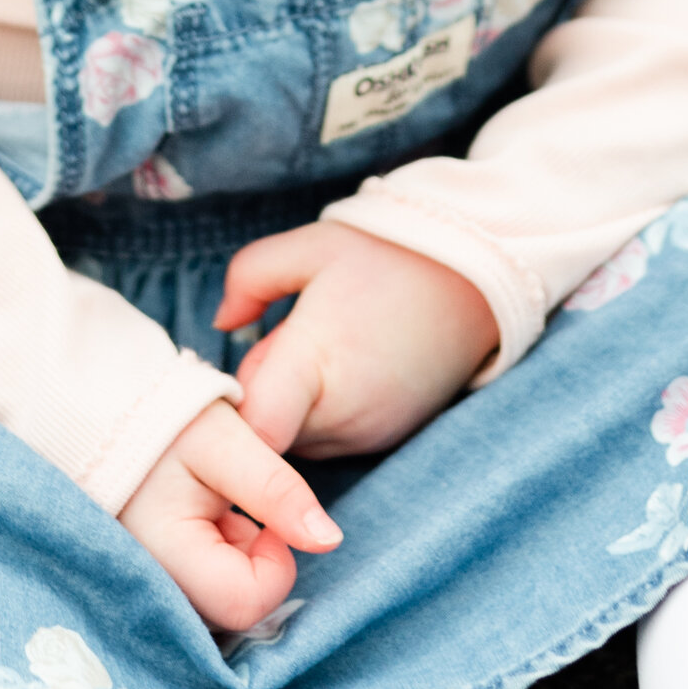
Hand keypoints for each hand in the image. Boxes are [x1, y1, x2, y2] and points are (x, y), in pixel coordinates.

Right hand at [118, 401, 342, 634]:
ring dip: (238, 561)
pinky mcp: (155, 577)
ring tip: (218, 509)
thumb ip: (278, 491)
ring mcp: (150, 584)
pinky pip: (204, 591)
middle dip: (254, 564)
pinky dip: (220, 560)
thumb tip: (329, 540)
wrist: (116, 411)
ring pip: (221, 603)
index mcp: (165, 554)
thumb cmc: (171, 421)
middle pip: (232, 610)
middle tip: (237, 512)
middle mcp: (150, 583)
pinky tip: (206, 519)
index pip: (244, 602)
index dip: (273, 564)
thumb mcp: (229, 442)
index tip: (263, 521)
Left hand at [217, 220, 497, 460]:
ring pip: (295, 440)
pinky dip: (319, 415)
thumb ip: (249, 277)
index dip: (224, 418)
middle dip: (256, 397)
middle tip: (280, 340)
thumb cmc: (386, 258)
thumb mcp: (309, 246)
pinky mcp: (385, 442)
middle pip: (264, 434)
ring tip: (317, 350)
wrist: (474, 281)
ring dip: (288, 408)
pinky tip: (342, 368)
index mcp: (313, 365)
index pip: (252, 432)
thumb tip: (221, 323)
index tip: (212, 391)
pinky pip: (328, 440)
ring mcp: (367, 436)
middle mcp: (340, 417)